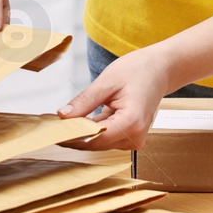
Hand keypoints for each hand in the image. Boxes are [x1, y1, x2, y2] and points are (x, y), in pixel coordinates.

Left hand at [56, 47, 172, 150]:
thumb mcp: (107, 82)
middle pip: (95, 143)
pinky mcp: (129, 137)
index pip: (94, 139)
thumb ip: (84, 102)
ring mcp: (134, 139)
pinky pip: (105, 137)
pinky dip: (92, 129)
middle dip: (74, 134)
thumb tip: (63, 116)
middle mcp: (135, 136)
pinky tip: (80, 119)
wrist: (161, 69)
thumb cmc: (139, 70)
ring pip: (98, 142)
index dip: (71, 136)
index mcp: (132, 123)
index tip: (52, 130)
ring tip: (65, 119)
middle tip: (52, 123)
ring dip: (82, 132)